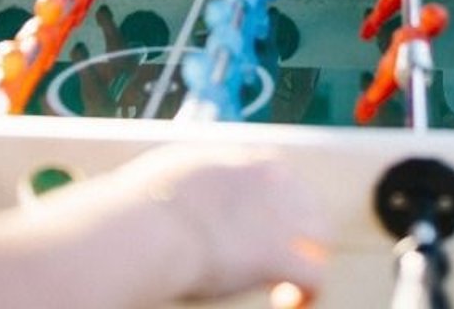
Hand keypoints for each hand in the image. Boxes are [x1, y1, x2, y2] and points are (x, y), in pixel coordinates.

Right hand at [114, 142, 331, 301]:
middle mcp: (267, 179)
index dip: (268, 204)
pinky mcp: (280, 255)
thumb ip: (180, 181)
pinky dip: (306, 294)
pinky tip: (286, 302)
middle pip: (306, 201)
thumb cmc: (134, 209)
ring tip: (284, 288)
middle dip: (298, 230)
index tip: (251, 227)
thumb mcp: (162, 174)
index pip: (273, 175)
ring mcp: (279, 215)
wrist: (142, 228)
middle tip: (276, 258)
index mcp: (238, 160)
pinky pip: (315, 276)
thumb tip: (166, 193)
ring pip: (320, 237)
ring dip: (307, 260)